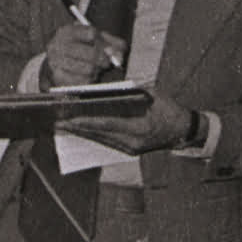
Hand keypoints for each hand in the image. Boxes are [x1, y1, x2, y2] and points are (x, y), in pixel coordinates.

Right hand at [43, 16, 127, 87]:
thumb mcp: (99, 41)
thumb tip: (118, 58)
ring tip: (95, 68)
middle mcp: (57, 45)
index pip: (92, 33)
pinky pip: (83, 81)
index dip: (104, 42)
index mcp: (66, 31)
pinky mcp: (57, 77)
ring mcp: (55, 62)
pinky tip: (87, 76)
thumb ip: (115, 45)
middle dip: (103, 59)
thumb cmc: (83, 49)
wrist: (59, 64)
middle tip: (106, 62)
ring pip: (89, 69)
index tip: (107, 47)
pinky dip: (90, 80)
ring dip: (97, 70)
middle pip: (92, 53)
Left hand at [64, 91, 195, 155]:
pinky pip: (107, 143)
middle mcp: (133, 141)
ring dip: (82, 133)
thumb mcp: (152, 95)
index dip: (85, 122)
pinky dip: (93, 136)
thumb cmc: (168, 108)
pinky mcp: (129, 151)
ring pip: (101, 140)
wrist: (184, 130)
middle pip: (99, 134)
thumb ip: (130, 92)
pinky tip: (80, 130)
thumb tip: (103, 90)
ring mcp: (131, 149)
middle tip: (57, 122)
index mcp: (140, 127)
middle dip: (77, 128)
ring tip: (63, 125)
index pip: (106, 124)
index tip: (67, 118)